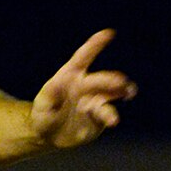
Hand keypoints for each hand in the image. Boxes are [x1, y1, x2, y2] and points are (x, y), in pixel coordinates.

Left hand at [30, 30, 136, 149]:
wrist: (51, 136)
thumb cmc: (43, 116)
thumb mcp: (42, 105)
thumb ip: (50, 95)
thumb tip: (56, 84)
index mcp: (70, 76)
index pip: (83, 57)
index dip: (95, 45)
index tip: (108, 33)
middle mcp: (86, 86)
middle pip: (101, 80)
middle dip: (111, 80)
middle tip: (121, 82)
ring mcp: (94, 101)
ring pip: (111, 94)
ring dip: (122, 91)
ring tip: (128, 92)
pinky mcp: (99, 117)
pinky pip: (107, 114)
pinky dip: (111, 116)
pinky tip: (113, 121)